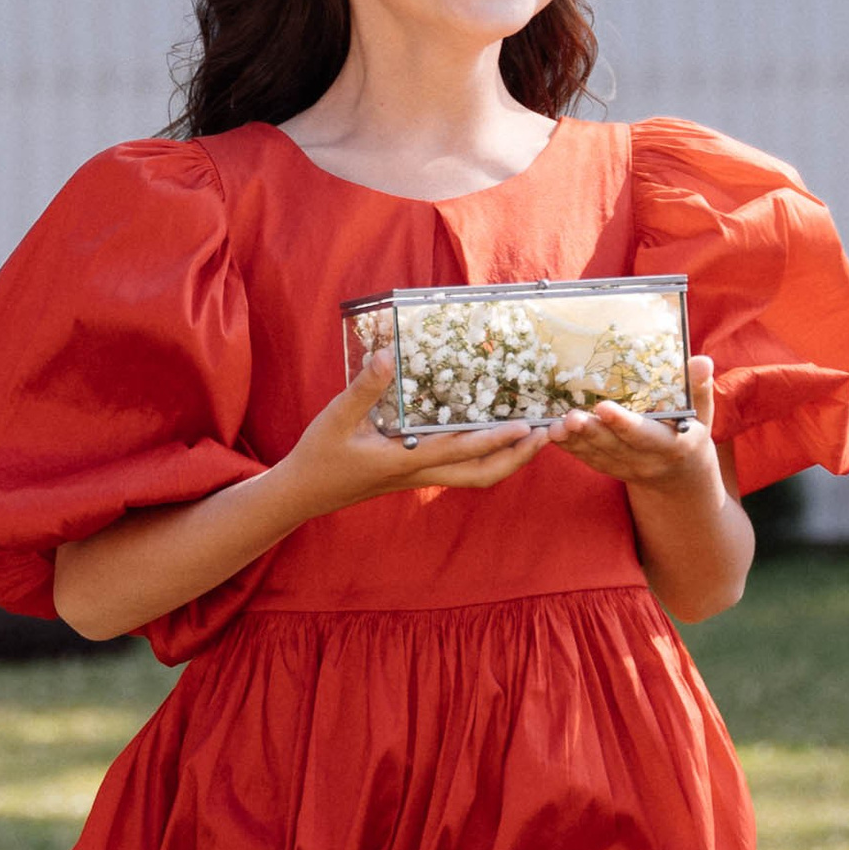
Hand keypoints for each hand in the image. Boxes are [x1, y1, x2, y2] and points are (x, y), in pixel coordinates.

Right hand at [276, 351, 550, 520]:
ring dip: (506, 460)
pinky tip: (493, 438)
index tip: (524, 427)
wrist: (304, 494)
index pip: (458, 453)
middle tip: (544, 436)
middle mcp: (419, 473)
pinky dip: (485, 457)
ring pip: (474, 477)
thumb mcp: (335, 417)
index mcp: (404, 461)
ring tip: (531, 437)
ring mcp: (419, 477)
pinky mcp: (415, 474)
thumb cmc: (319, 456)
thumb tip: (388, 355)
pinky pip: (460, 470)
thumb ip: (364, 388)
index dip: (493, 441)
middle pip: (480, 476)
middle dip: (516, 459)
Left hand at [553, 359, 754, 622]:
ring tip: (555, 426)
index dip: (623, 423)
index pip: (644, 434)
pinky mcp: (609, 468)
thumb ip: (699, 389)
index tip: (603, 407)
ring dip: (574, 442)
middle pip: (614, 447)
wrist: (681, 479)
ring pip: (596, 455)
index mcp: (671, 445)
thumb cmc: (690, 434)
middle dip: (590, 432)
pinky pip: (587, 459)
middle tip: (569, 416)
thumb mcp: (702, 414)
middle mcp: (646, 461)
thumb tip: (702, 361)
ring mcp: (625, 468)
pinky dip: (568, 448)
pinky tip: (551, 432)